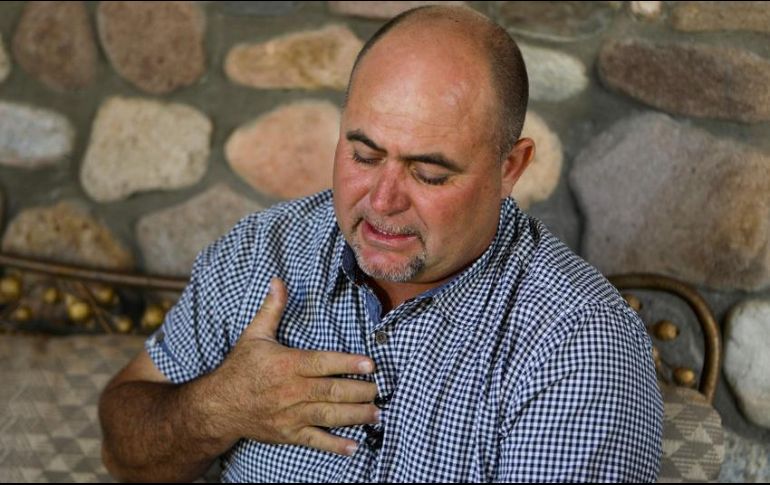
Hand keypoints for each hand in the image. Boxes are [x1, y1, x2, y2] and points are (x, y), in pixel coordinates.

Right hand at [208, 277, 378, 455]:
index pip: (322, 363)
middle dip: (360, 391)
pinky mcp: (288, 433)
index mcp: (287, 364)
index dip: (347, 363)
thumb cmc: (239, 368)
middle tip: (380, 390)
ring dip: (355, 416)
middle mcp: (291, 391)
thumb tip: (278, 279)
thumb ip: (272, 308)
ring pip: (329, 415)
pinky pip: (315, 441)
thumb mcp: (254, 335)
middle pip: (331, 391)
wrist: (218, 407)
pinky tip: (354, 446)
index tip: (370, 364)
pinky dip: (335, 445)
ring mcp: (290, 414)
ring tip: (377, 413)